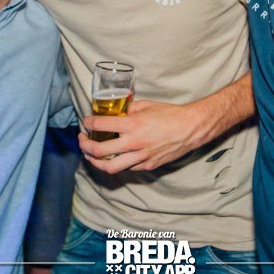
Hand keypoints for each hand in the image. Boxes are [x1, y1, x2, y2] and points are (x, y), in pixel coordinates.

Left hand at [79, 100, 202, 173]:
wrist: (191, 129)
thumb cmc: (170, 114)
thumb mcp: (146, 105)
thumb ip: (129, 110)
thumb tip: (117, 114)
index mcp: (132, 124)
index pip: (100, 125)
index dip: (89, 122)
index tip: (86, 121)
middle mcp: (134, 143)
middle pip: (99, 151)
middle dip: (85, 146)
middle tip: (82, 140)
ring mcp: (141, 157)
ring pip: (110, 167)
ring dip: (96, 161)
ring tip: (91, 155)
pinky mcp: (148, 165)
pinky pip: (126, 168)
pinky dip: (116, 163)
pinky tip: (114, 157)